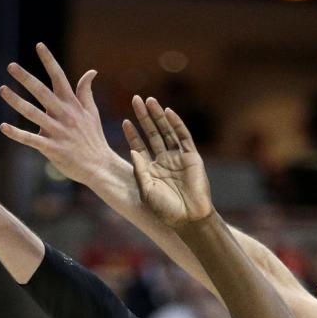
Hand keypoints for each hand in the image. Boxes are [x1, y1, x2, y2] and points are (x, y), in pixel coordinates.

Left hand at [0, 42, 113, 183]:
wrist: (99, 166)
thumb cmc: (94, 139)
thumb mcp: (93, 113)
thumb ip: (86, 92)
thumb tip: (91, 71)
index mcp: (73, 105)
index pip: (60, 78)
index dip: (49, 61)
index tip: (39, 45)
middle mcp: (64, 115)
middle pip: (42, 92)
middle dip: (26, 78)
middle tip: (11, 66)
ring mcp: (58, 132)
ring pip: (33, 113)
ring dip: (16, 101)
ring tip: (2, 89)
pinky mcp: (52, 149)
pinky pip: (31, 140)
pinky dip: (17, 134)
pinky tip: (3, 127)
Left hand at [124, 97, 212, 227]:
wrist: (189, 218)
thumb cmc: (165, 210)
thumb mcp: (147, 191)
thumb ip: (139, 171)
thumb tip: (132, 150)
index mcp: (151, 171)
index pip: (140, 147)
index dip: (132, 135)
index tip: (125, 122)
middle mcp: (164, 161)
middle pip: (152, 134)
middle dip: (143, 117)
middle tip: (134, 100)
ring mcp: (178, 158)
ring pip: (166, 131)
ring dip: (158, 116)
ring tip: (148, 100)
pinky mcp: (192, 157)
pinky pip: (183, 137)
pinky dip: (176, 123)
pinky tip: (168, 112)